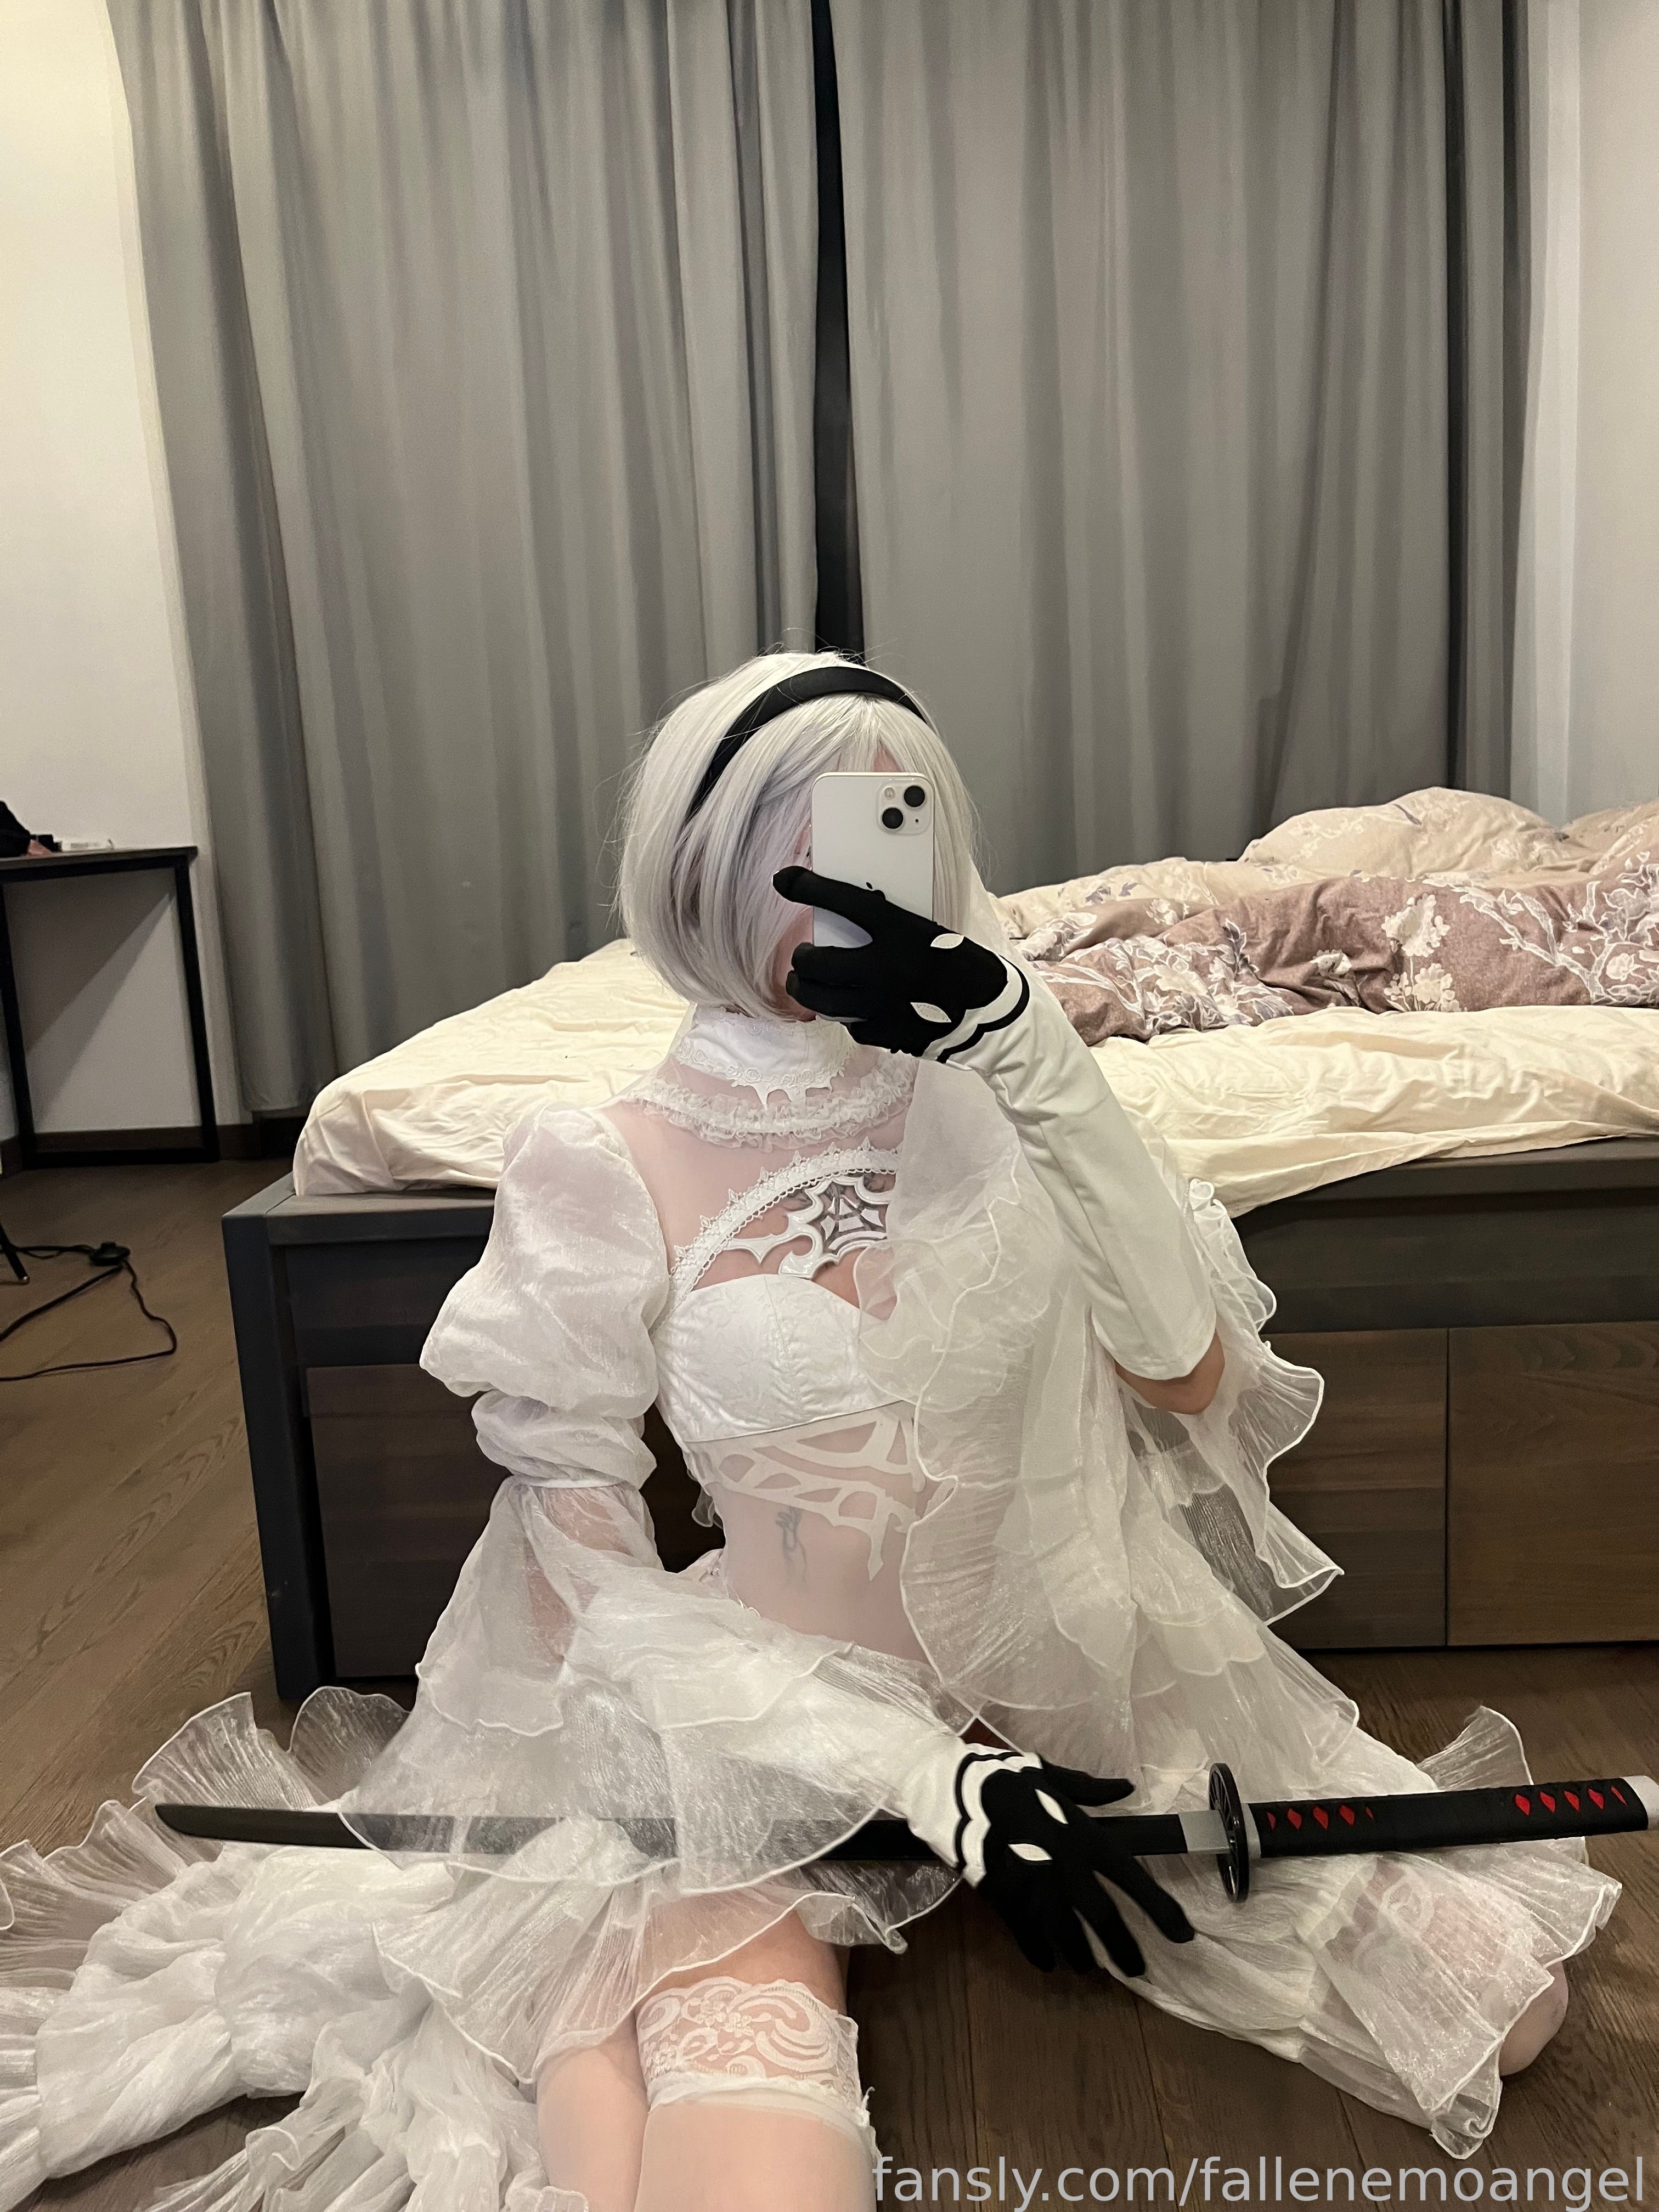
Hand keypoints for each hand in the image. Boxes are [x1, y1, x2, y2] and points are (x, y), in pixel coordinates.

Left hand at [774, 866, 1028, 1061]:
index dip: (809, 887)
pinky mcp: (882, 1031)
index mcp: (901, 930)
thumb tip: (845, 918)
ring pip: (821, 1000)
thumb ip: (887, 924)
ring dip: (808, 990)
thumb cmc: (959, 962)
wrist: (988, 1008)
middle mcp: (884, 967)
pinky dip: (844, 1014)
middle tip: (805, 955)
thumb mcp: (926, 929)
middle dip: (802, 959)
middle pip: (816, 962)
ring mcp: (879, 1004)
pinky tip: (849, 1006)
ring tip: (807, 983)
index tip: (785, 880)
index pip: (845, 900)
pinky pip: (848, 1023)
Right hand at [898, 1745, 1194, 1976]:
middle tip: (1137, 1969)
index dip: (1160, 1909)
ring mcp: (1036, 1890)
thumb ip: (1091, 1790)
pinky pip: (1029, 1938)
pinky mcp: (1008, 1902)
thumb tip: (1126, 1787)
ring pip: (1067, 1936)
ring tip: (1090, 1968)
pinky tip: (1049, 1963)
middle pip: (1103, 1919)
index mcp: (1083, 1837)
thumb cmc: (1008, 1782)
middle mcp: (1066, 1869)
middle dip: (1123, 1948)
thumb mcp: (1052, 1776)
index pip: (1132, 1879)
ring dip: (1081, 1956)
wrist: (957, 1794)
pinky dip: (1040, 1953)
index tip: (1184, 1934)